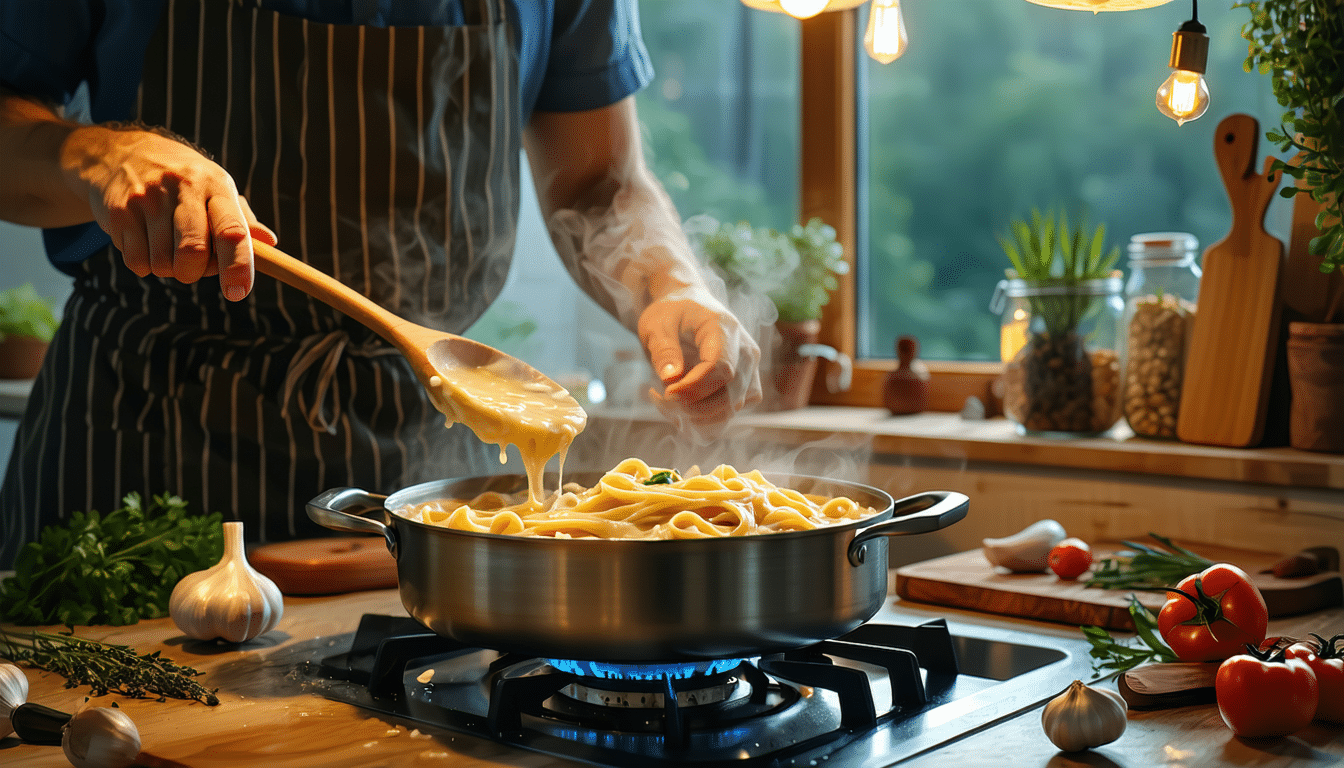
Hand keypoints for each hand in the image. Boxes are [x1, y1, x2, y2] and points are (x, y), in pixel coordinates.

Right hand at [67, 125, 276, 299]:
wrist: (121, 153)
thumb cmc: (183, 182)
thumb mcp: (215, 190)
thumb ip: (243, 220)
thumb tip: (269, 243)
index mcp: (216, 186)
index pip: (232, 230)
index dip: (238, 265)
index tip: (237, 292)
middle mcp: (183, 188)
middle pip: (193, 251)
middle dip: (194, 273)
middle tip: (192, 266)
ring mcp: (148, 198)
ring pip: (163, 263)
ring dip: (168, 268)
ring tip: (166, 245)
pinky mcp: (119, 212)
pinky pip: (137, 262)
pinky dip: (144, 264)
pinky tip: (144, 241)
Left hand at [638, 289, 761, 434]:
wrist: (688, 306)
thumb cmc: (672, 313)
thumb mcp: (656, 325)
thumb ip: (663, 350)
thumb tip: (671, 379)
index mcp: (725, 329)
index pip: (721, 368)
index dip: (693, 388)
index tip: (665, 393)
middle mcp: (746, 351)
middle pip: (730, 394)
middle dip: (693, 406)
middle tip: (661, 398)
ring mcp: (750, 369)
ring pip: (733, 408)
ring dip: (698, 416)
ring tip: (669, 401)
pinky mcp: (747, 384)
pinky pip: (732, 411)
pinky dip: (707, 417)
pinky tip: (685, 406)